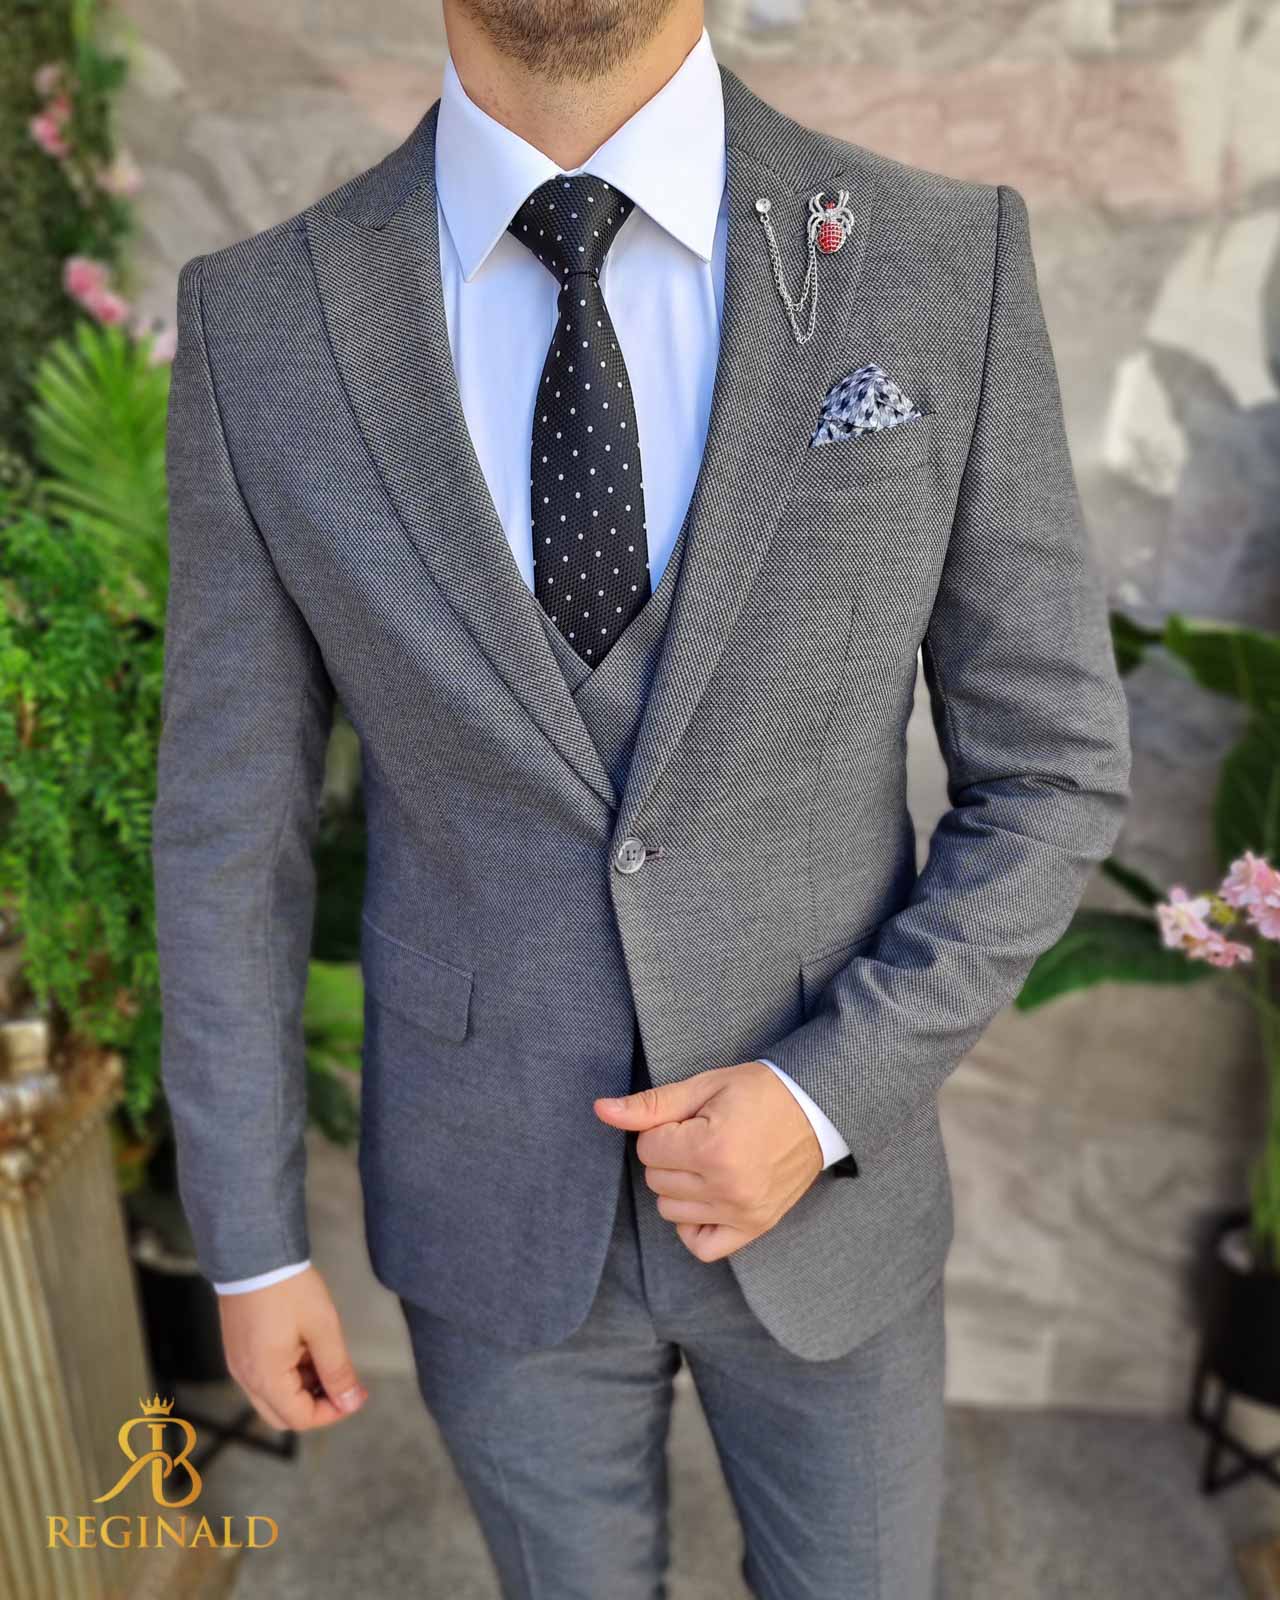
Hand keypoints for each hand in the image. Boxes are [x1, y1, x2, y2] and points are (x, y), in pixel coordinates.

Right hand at [218, 1265, 367, 1430]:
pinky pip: (263, 1378)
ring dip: (303, 1389)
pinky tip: (305, 1349)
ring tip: (325, 1357)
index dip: (332, 1413)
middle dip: (317, 1405)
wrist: (254, 1253)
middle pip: (284, 1415)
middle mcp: (246, 1378)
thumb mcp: (323, 1328)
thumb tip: (351, 1402)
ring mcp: (239, 1365)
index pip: (300, 1418)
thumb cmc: (289, 1288)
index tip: (355, 1394)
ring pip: (273, 1398)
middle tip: (342, 1381)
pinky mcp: (238, 1351)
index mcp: (265, 1378)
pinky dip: (287, 1375)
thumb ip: (337, 1369)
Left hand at [593, 1060, 822, 1261]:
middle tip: (700, 1137)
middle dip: (668, 1156)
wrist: (817, 1110)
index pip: (648, 1149)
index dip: (662, 1129)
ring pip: (670, 1211)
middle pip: (656, 1180)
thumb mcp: (704, 1086)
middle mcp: (727, 1186)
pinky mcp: (755, 1226)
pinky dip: (693, 1225)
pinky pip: (702, 1246)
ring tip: (708, 1162)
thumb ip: (651, 1105)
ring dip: (679, 1186)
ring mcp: (742, 1212)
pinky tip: (705, 1198)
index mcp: (712, 1148)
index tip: (690, 1119)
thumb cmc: (759, 1093)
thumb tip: (601, 1110)